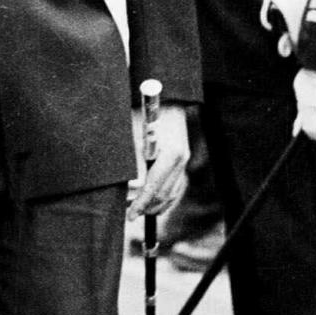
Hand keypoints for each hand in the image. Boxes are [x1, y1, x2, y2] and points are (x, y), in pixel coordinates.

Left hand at [127, 103, 188, 219]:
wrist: (166, 99)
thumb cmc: (146, 114)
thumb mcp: (135, 135)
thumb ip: (134, 162)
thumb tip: (131, 188)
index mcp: (170, 153)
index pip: (153, 187)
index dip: (140, 203)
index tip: (130, 215)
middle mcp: (181, 159)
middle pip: (163, 194)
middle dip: (146, 207)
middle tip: (130, 213)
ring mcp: (185, 161)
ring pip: (171, 194)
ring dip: (155, 206)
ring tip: (139, 210)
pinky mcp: (184, 161)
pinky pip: (176, 187)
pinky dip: (165, 199)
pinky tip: (153, 204)